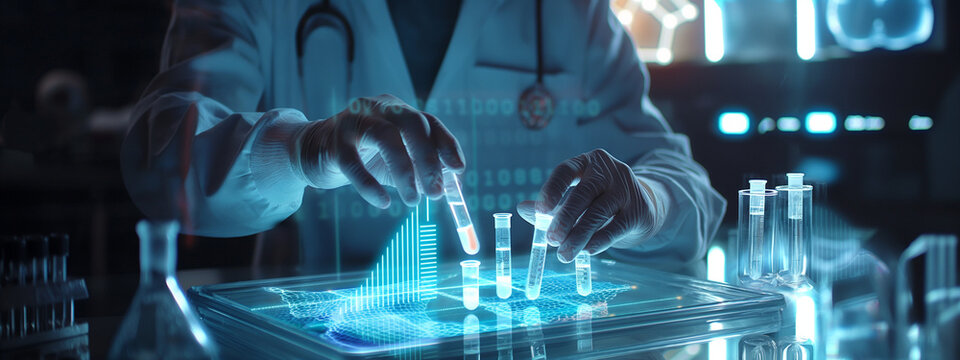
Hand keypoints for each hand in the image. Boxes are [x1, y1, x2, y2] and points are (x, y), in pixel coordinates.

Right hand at [297, 94, 464, 207]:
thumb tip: (448, 184)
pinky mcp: (332, 141)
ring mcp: (354, 121)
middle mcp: (378, 108)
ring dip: (404, 172)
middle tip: (435, 193)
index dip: (446, 145)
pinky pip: (354, 163)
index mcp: (397, 110)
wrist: (313, 152)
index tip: (458, 170)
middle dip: (428, 159)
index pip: (429, 122)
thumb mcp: (396, 161)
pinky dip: (370, 185)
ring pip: (386, 138)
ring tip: (413, 200)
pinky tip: (383, 202)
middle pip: (412, 124)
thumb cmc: (363, 156)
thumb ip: (421, 168)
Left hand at [517, 149, 662, 262]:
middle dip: (565, 219)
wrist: (640, 207)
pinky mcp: (638, 210)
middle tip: (551, 240)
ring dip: (579, 236)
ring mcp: (626, 189)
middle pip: (583, 194)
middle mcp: (608, 171)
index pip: (566, 170)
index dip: (552, 188)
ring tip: (564, 254)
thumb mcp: (572, 198)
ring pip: (598, 213)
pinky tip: (587, 251)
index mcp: (586, 162)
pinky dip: (600, 240)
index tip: (541, 210)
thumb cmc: (597, 201)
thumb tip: (522, 209)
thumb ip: (549, 205)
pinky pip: (616, 227)